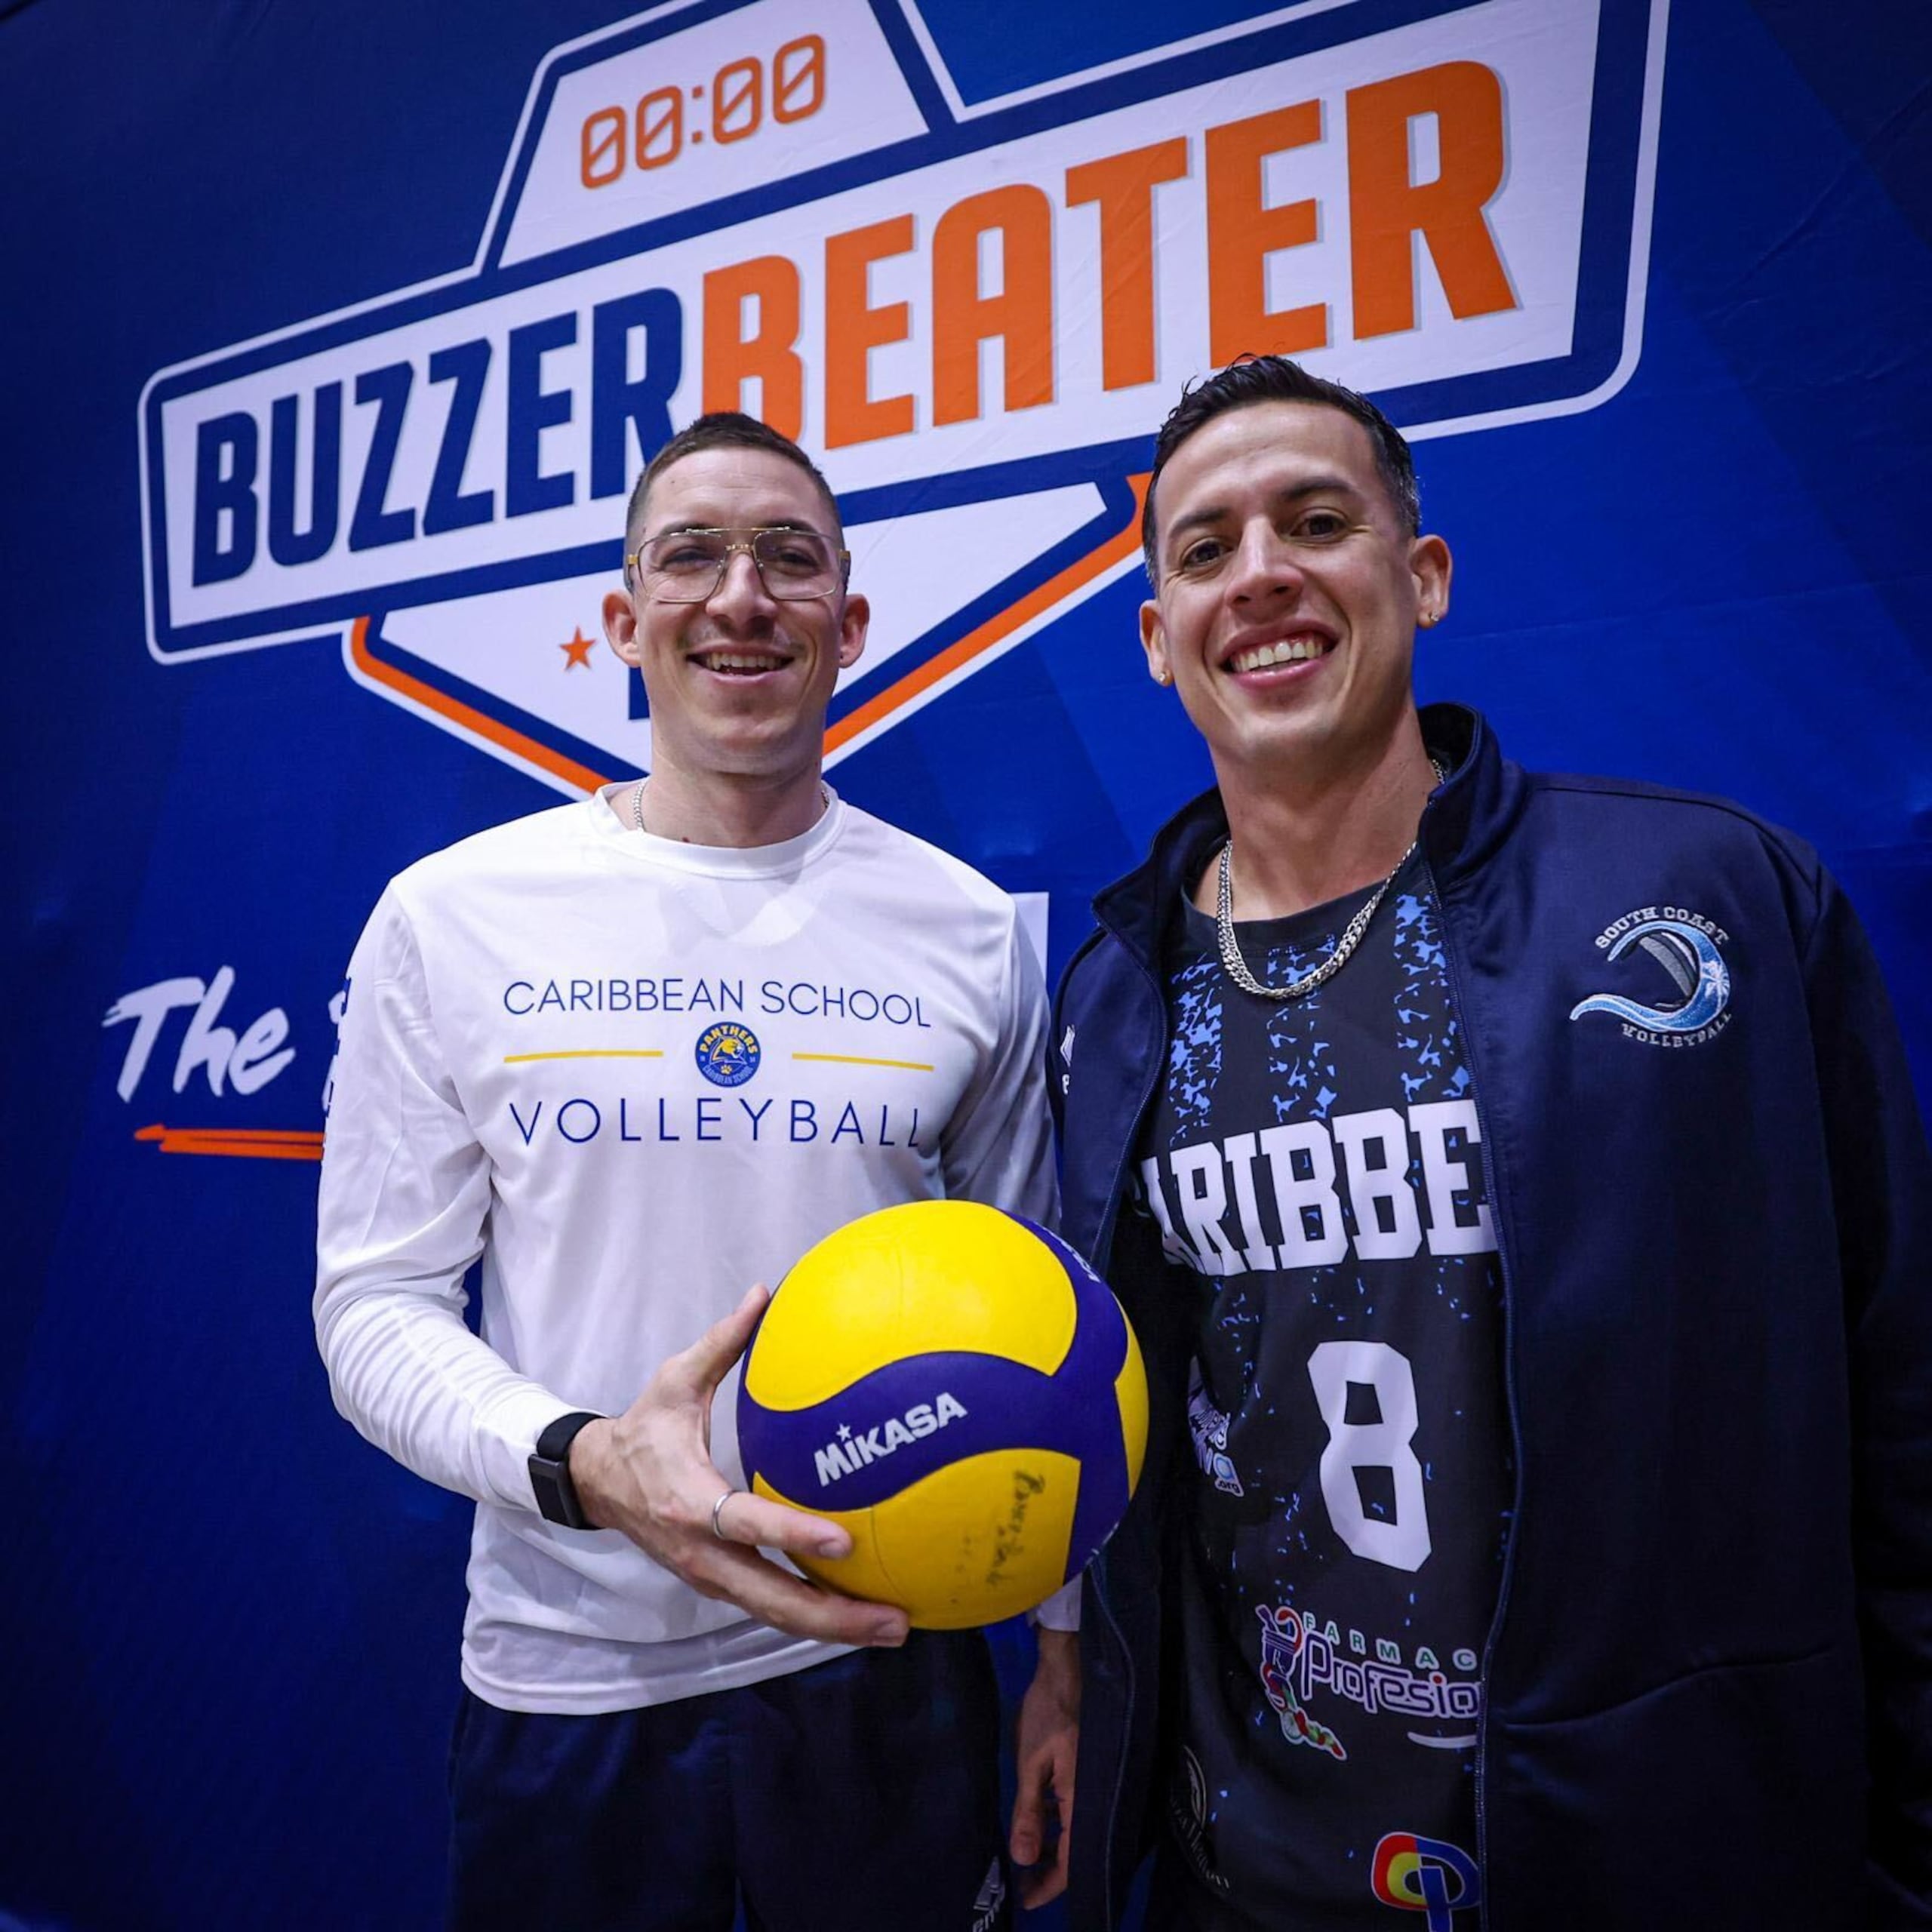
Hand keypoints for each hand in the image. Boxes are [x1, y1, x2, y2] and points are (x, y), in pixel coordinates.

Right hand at [568, 1284, 909, 1647]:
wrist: (595, 1484)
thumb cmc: (643, 1428)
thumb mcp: (674, 1381)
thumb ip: (722, 1342)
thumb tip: (765, 1291)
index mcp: (688, 1502)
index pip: (745, 1525)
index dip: (793, 1536)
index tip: (844, 1540)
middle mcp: (701, 1553)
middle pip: (773, 1598)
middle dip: (835, 1615)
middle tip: (896, 1619)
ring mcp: (711, 1578)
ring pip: (777, 1614)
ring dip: (835, 1626)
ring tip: (896, 1626)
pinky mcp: (721, 1585)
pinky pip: (772, 1606)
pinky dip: (816, 1616)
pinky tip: (864, 1611)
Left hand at [1009, 1625, 1079, 1905]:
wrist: (1069, 1668)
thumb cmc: (1048, 1712)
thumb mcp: (1031, 1762)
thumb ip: (1029, 1811)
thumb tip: (1024, 1859)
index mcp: (1084, 1799)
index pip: (1074, 1860)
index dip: (1050, 1884)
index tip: (1027, 1900)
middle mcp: (1097, 1796)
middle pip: (1079, 1849)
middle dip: (1051, 1869)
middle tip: (1024, 1881)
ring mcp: (1096, 1784)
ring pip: (1078, 1829)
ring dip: (1055, 1846)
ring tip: (1028, 1855)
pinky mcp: (1091, 1771)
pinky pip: (1077, 1808)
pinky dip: (1059, 1822)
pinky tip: (1041, 1820)